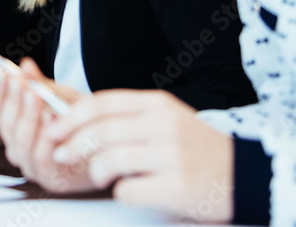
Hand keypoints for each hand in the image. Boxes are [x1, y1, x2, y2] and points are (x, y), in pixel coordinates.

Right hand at [0, 58, 88, 191]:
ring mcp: (31, 165)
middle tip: (20, 80)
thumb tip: (25, 64)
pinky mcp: (49, 178)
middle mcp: (18, 147)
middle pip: (5, 124)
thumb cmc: (84, 123)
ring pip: (19, 141)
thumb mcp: (62, 98)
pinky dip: (43, 137)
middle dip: (12, 99)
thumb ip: (42, 84)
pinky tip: (50, 118)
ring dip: (26, 115)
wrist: (110, 147)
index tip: (3, 71)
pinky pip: (39, 157)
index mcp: (15, 127)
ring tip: (34, 95)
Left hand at [47, 90, 233, 221]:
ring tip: (100, 176)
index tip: (52, 128)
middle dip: (72, 144)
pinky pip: (128, 190)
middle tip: (61, 155)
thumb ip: (127, 116)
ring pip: (109, 159)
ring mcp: (171, 156)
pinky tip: (131, 190)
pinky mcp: (176, 186)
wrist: (244, 174)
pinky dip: (121, 193)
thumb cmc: (195, 147)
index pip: (101, 103)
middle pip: (100, 131)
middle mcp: (163, 125)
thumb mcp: (165, 118)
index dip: (70, 116)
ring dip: (95, 171)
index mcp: (157, 104)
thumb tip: (73, 122)